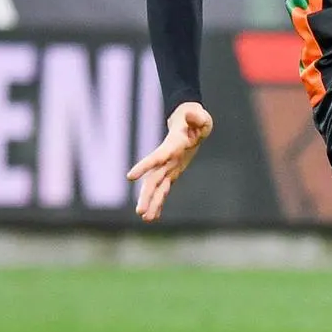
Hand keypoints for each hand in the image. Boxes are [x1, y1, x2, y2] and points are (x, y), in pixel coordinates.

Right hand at [126, 102, 212, 222]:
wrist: (190, 123)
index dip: (144, 166)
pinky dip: (159, 202)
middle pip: (153, 179)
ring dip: (151, 202)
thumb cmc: (197, 120)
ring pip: (156, 187)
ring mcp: (168, 167)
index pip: (156, 157)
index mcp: (172, 147)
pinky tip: (153, 217)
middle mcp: (166, 159)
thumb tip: (191, 113)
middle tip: (139, 211)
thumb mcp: (201, 118)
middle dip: (146, 195)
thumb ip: (196, 117)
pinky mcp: (172, 173)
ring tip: (145, 219)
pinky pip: (164, 190)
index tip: (130, 176)